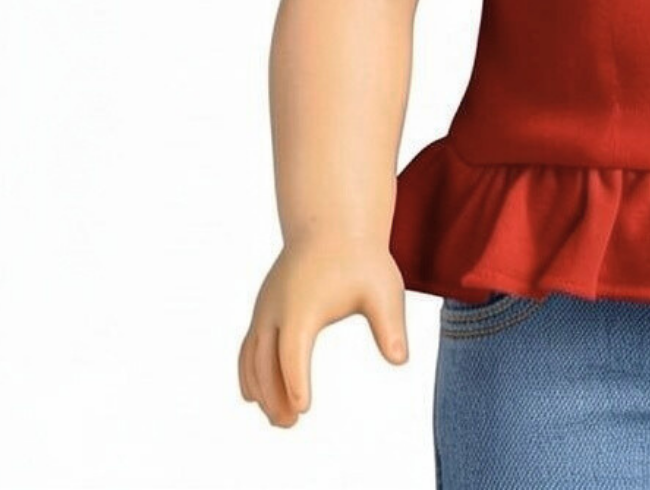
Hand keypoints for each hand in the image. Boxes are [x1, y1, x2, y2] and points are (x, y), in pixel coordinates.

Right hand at [238, 234, 409, 426]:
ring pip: (251, 357)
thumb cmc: (361, 259)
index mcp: (303, 305)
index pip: (293, 352)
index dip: (295, 382)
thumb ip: (389, 326)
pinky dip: (249, 373)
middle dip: (274, 397)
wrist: (333, 223)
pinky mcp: (264, 307)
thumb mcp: (383, 290)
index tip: (303, 409)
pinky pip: (248, 346)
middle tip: (290, 425)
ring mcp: (265, 307)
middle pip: (265, 362)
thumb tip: (401, 360)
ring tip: (278, 419)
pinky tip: (258, 395)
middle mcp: (276, 307)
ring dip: (260, 390)